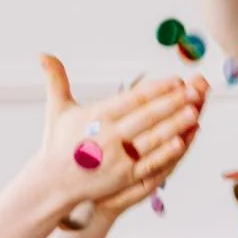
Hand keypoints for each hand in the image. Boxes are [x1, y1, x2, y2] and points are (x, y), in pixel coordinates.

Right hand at [32, 56, 202, 219]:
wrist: (51, 184)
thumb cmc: (58, 145)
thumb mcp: (57, 110)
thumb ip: (56, 80)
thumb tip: (42, 54)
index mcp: (95, 117)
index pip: (131, 99)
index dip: (155, 89)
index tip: (176, 79)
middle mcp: (107, 136)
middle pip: (146, 116)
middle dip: (172, 102)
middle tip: (195, 91)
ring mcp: (117, 159)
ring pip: (151, 139)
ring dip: (174, 125)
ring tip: (194, 111)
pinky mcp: (123, 178)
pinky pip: (149, 164)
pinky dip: (165, 153)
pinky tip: (182, 141)